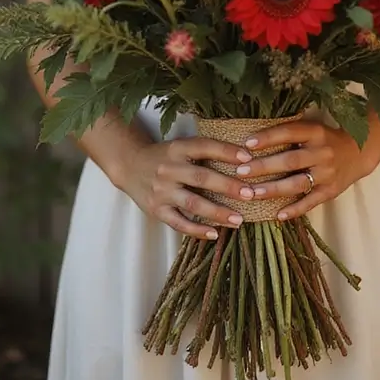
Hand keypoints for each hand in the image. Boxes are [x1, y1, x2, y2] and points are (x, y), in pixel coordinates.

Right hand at [119, 136, 256, 240]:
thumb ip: (203, 151)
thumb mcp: (180, 146)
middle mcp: (169, 169)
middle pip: (202, 178)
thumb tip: (242, 159)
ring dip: (218, 212)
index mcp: (177, 148)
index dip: (226, 151)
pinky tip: (215, 234)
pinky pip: (179, 223)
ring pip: (193, 204)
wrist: (129, 165)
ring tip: (239, 219)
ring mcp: (161, 191)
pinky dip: (197, 230)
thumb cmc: (164, 156)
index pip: (204, 147)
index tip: (248, 157)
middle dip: (228, 186)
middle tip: (250, 194)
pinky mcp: (156, 210)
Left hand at [232, 120, 365, 220]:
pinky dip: (294, 209)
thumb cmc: (326, 139)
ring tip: (252, 193)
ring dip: (273, 189)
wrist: (359, 152)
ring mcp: (327, 173)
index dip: (268, 137)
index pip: (289, 132)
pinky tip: (278, 215)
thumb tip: (254, 138)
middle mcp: (322, 152)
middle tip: (241, 171)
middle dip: (263, 167)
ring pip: (297, 183)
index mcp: (316, 132)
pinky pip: (311, 202)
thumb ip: (290, 132)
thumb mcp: (312, 128)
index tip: (247, 144)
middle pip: (290, 160)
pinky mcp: (331, 191)